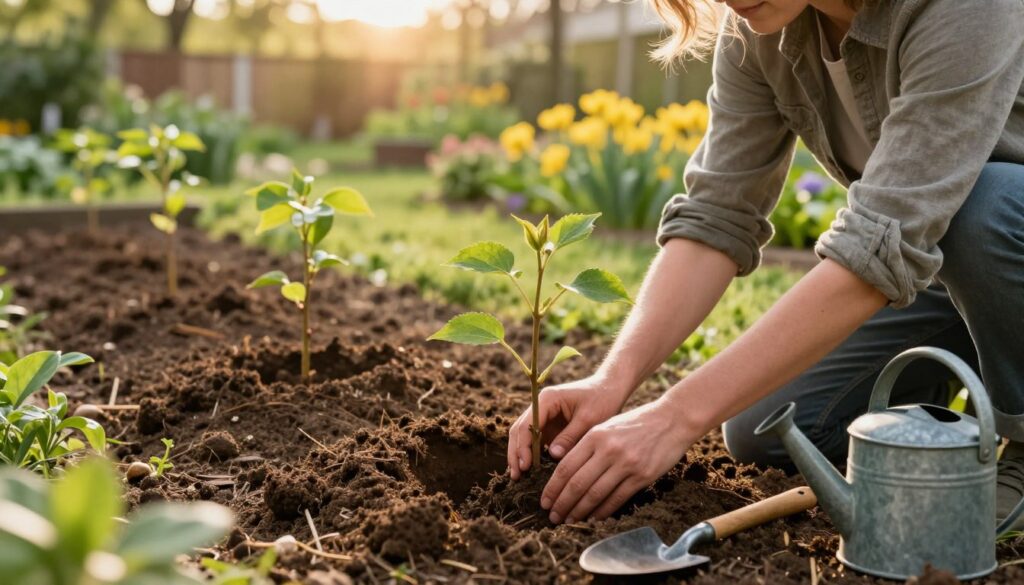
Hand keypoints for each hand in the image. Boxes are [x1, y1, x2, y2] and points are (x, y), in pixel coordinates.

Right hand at [507, 375, 629, 479]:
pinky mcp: (550, 426)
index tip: (525, 467)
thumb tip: (553, 456)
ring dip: (520, 456)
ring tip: (519, 477)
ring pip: (524, 437)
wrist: (610, 389)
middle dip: (516, 454)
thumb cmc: (602, 400)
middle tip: (516, 476)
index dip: (523, 447)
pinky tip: (532, 472)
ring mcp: (544, 417)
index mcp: (547, 399)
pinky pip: (536, 442)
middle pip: (520, 431)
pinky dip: (533, 456)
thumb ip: (570, 436)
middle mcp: (540, 406)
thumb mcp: (589, 419)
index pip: (527, 425)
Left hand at [540, 397, 697, 523]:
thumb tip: (565, 473)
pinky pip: (617, 499)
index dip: (552, 488)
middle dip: (562, 504)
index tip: (544, 501)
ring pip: (595, 494)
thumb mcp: (606, 426)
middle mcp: (608, 450)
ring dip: (579, 511)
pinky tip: (593, 517)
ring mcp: (626, 464)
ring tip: (569, 520)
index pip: (566, 467)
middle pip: (577, 484)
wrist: (672, 420)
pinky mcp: (642, 476)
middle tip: (553, 516)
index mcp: (595, 435)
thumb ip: (587, 446)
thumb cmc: (636, 423)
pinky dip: (602, 511)